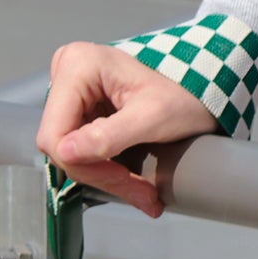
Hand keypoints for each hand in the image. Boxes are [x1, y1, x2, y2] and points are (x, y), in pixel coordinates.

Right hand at [37, 42, 216, 216]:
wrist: (203, 92)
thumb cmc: (186, 94)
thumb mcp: (153, 117)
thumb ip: (109, 136)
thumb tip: (66, 154)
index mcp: (77, 65)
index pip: (54, 135)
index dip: (82, 165)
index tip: (121, 179)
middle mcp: (67, 73)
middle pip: (61, 146)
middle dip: (100, 175)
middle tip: (140, 193)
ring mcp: (73, 92)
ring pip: (71, 153)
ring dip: (106, 177)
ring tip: (142, 190)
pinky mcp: (81, 110)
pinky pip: (82, 150)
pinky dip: (107, 169)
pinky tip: (133, 179)